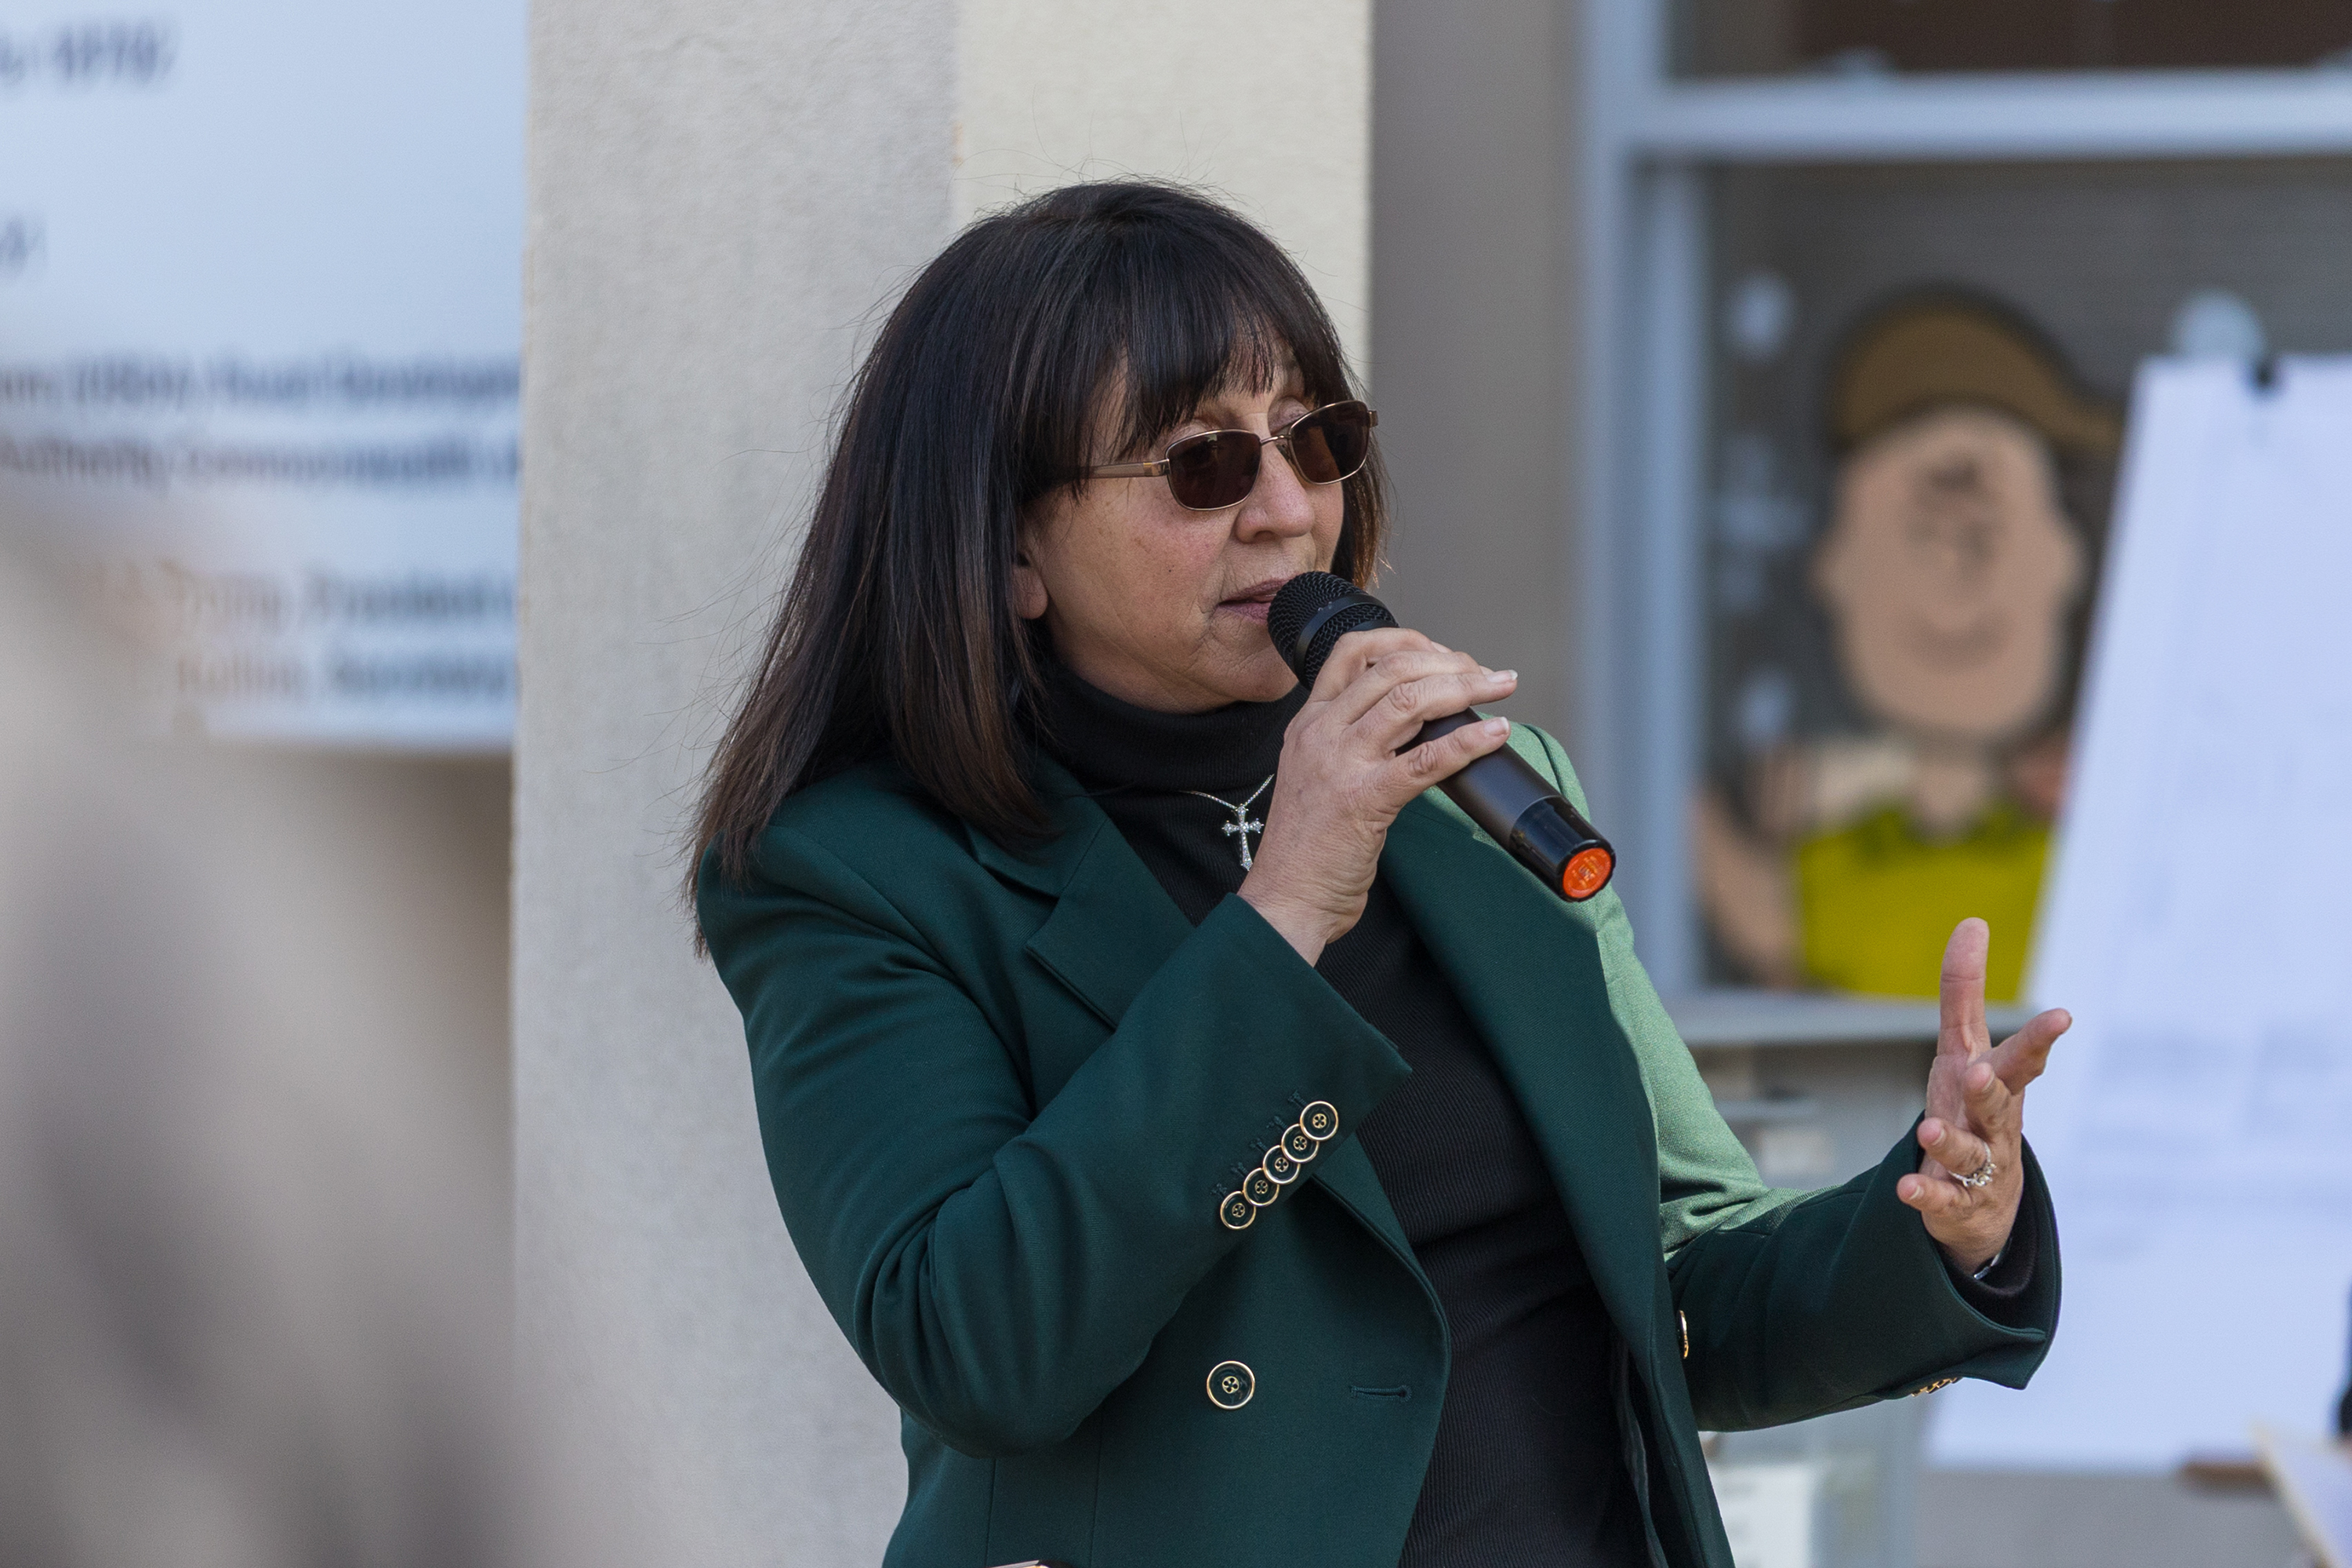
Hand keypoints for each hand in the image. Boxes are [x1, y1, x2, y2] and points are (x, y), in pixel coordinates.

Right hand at [1240, 627, 1515, 962]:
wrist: (1286, 897)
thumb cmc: (1307, 845)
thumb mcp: (1317, 774)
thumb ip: (1352, 742)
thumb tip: (1417, 721)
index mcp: (1308, 723)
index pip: (1352, 652)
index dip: (1405, 640)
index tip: (1442, 652)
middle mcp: (1321, 733)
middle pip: (1391, 669)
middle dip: (1449, 662)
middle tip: (1485, 673)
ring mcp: (1340, 764)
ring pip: (1410, 701)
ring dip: (1466, 687)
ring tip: (1501, 687)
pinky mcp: (1365, 801)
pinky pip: (1426, 759)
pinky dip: (1468, 741)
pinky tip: (1495, 735)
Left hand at [1897, 917, 2071, 1273]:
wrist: (1983, 1202)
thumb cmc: (1973, 1108)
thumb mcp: (1964, 1047)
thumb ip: (1963, 990)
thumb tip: (1973, 921)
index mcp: (1997, 1084)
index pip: (2021, 1057)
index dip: (2039, 1038)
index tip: (2061, 1017)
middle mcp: (1994, 1124)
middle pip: (2000, 1105)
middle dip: (1992, 1088)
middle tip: (1982, 1071)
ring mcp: (1979, 1167)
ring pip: (1969, 1153)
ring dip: (1950, 1141)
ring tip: (1928, 1129)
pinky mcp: (1955, 1203)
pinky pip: (1940, 1201)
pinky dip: (1924, 1196)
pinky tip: (1904, 1190)